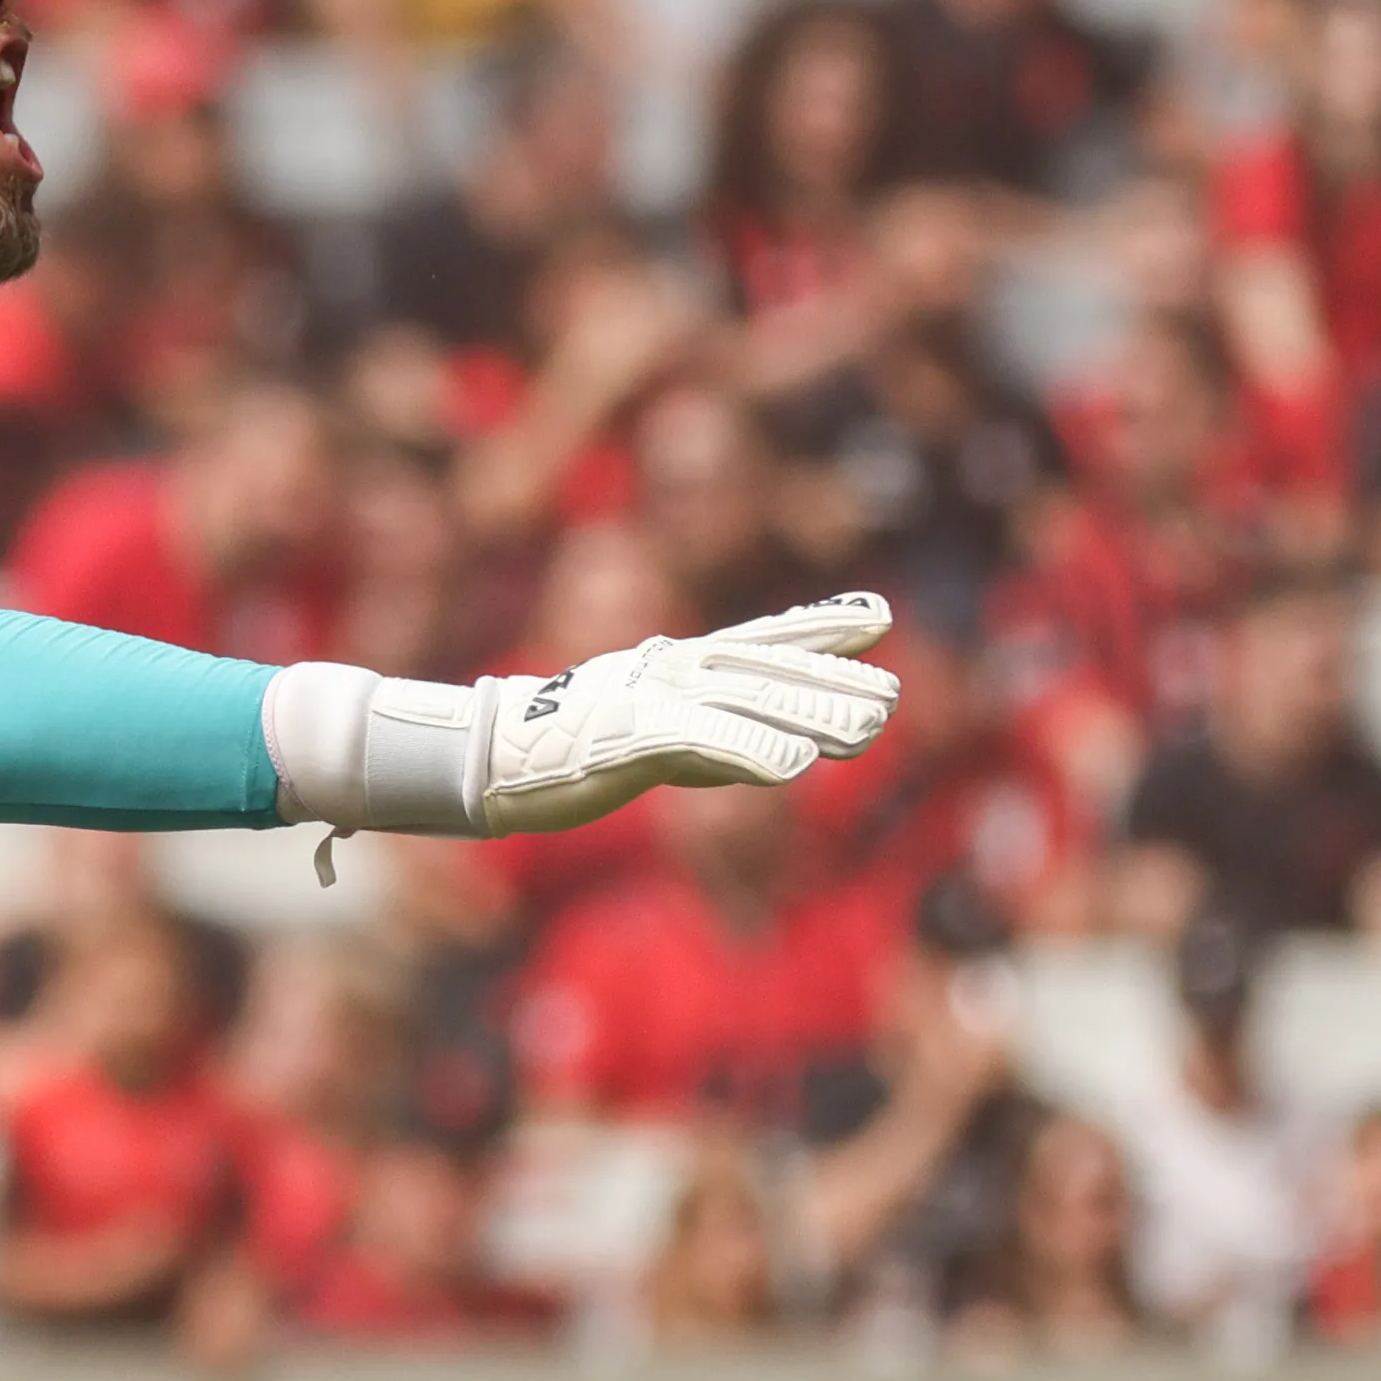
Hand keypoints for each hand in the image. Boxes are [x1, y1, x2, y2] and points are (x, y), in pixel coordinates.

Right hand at [473, 594, 899, 836]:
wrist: (489, 750)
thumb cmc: (568, 744)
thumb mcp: (653, 728)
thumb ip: (719, 738)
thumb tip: (784, 754)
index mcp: (677, 664)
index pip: (761, 637)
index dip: (820, 624)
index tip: (877, 613)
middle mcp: (672, 670)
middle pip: (766, 670)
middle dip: (831, 681)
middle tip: (892, 697)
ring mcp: (652, 698)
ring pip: (746, 700)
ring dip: (809, 714)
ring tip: (869, 732)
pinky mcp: (629, 733)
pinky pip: (699, 740)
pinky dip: (747, 750)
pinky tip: (792, 767)